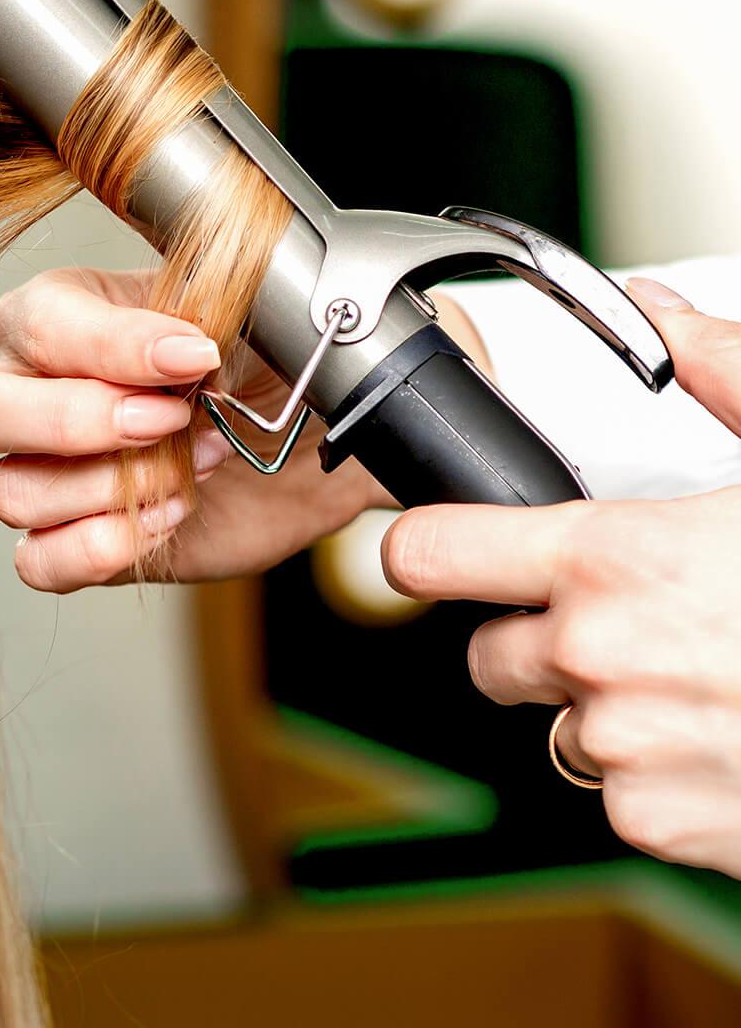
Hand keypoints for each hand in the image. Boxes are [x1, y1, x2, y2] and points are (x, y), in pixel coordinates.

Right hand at [0, 267, 388, 590]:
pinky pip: (37, 562)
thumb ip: (198, 309)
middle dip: (71, 421)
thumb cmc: (263, 361)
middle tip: (165, 422)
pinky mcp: (72, 539)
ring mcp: (44, 471)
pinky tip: (166, 517)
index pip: (34, 324)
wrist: (312, 436)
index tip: (196, 355)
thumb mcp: (240, 309)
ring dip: (110, 487)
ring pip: (9, 492)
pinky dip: (102, 547)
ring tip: (191, 467)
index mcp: (62, 313)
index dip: (109, 346)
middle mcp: (32, 390)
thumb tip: (177, 344)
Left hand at [381, 277, 740, 875]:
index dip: (426, 546)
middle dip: (532, 635)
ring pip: (551, 722)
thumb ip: (719, 374)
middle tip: (615, 617)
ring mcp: (622, 745)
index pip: (430, 554)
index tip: (433, 546)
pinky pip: (608, 790)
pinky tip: (714, 732)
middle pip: (484, 651)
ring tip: (687, 673)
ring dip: (595, 704)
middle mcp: (597, 655)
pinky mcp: (655, 822)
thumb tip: (663, 314)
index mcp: (614, 557)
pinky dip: (646, 770)